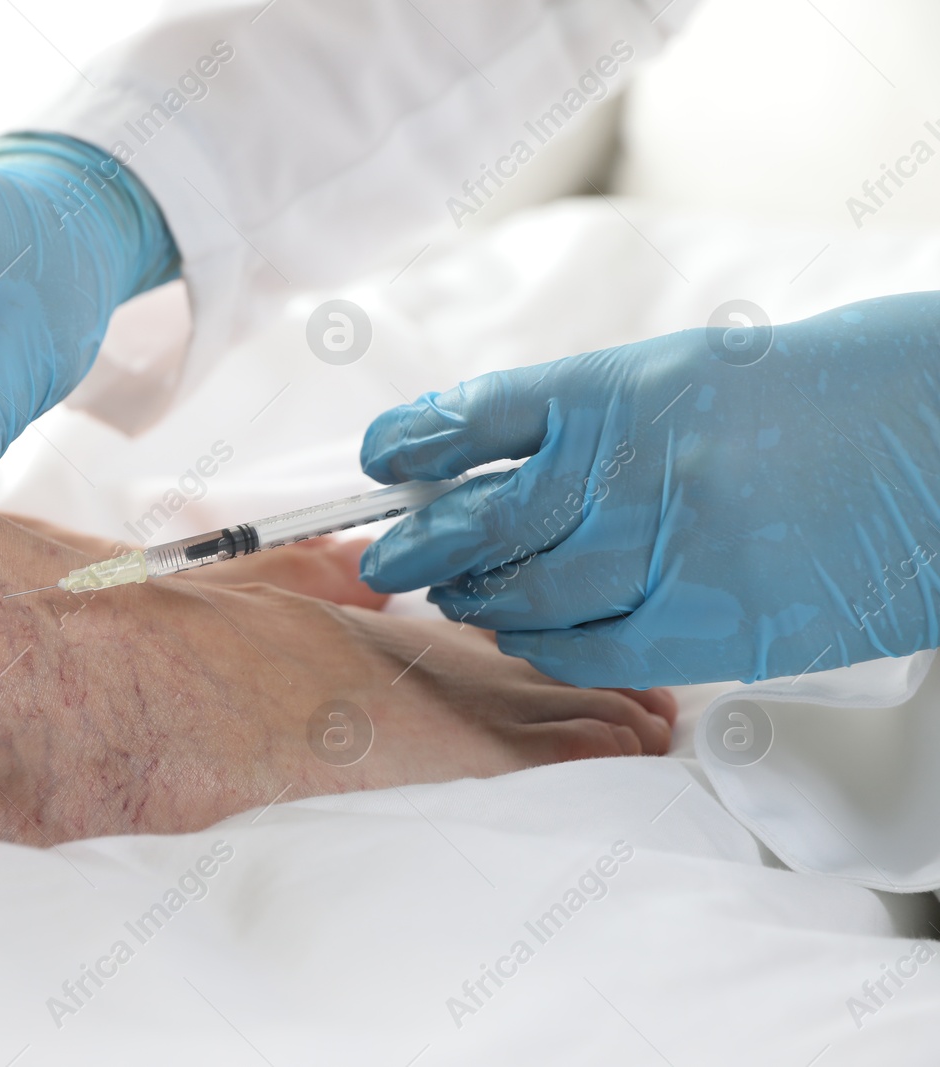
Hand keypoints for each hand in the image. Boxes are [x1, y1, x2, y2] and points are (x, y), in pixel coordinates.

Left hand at [357, 292, 939, 687]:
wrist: (936, 439)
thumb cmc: (809, 402)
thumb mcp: (682, 377)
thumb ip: (582, 421)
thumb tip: (482, 466)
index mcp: (621, 391)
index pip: (477, 417)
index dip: (414, 440)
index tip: (381, 454)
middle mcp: (633, 470)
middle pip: (484, 520)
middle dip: (420, 542)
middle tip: (384, 555)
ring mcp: (672, 552)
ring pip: (527, 595)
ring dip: (476, 598)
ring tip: (451, 596)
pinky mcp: (716, 625)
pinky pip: (592, 652)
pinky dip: (543, 649)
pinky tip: (522, 639)